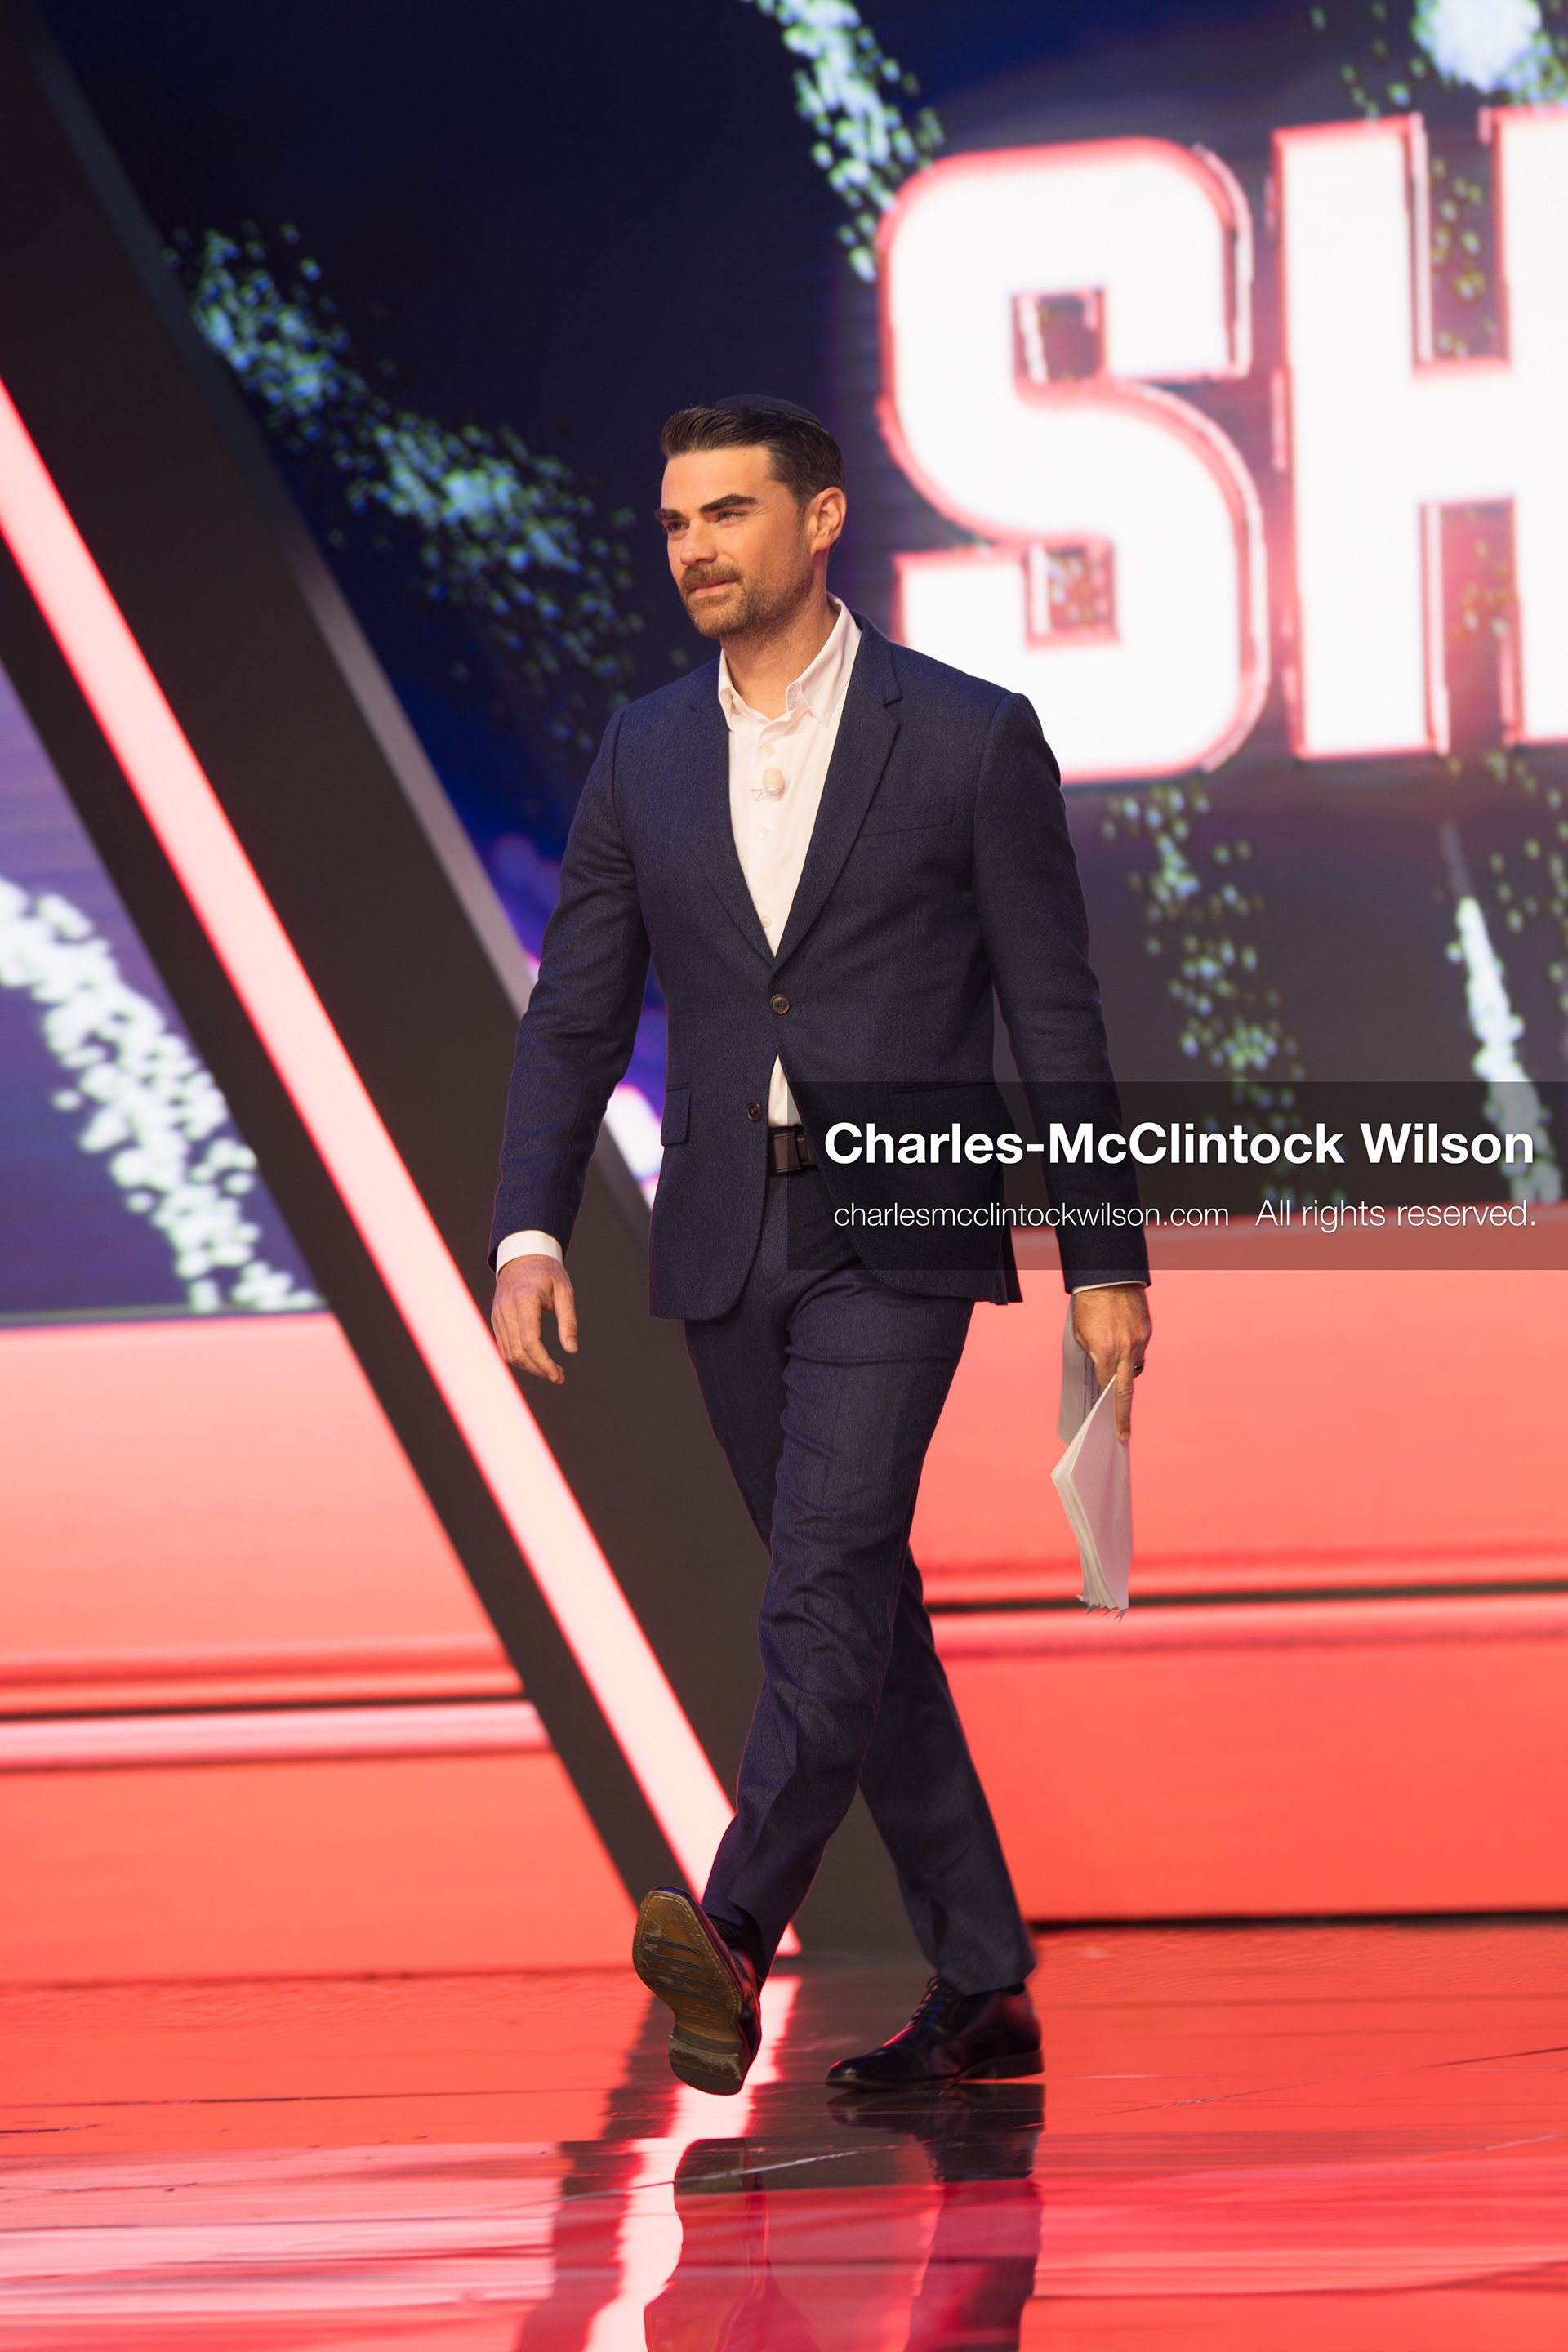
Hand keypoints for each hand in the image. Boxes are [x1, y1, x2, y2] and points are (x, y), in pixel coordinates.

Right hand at [492, 1255, 578, 1384]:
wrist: (522, 1257)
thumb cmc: (547, 1273)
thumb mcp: (565, 1291)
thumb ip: (568, 1321)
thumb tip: (571, 1350)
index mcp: (525, 1298)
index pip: (530, 1340)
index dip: (544, 1362)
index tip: (559, 1374)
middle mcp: (506, 1308)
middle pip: (518, 1351)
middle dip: (538, 1369)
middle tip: (559, 1377)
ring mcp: (498, 1314)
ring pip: (508, 1352)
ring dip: (529, 1367)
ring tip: (550, 1372)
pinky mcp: (496, 1319)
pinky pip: (504, 1346)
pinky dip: (519, 1358)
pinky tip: (536, 1361)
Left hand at [1071, 1284, 1150, 1442]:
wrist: (1108, 1275)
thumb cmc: (1087, 1304)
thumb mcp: (1080, 1334)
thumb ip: (1093, 1355)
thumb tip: (1102, 1372)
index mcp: (1105, 1352)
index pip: (1109, 1391)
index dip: (1112, 1412)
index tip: (1116, 1431)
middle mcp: (1125, 1349)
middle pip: (1126, 1391)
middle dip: (1123, 1415)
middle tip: (1123, 1434)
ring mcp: (1139, 1340)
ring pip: (1134, 1366)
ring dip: (1125, 1368)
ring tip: (1113, 1356)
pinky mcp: (1147, 1330)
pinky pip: (1140, 1348)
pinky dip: (1131, 1349)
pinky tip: (1121, 1337)